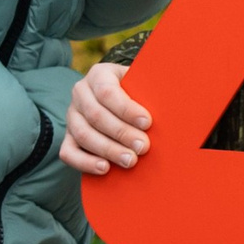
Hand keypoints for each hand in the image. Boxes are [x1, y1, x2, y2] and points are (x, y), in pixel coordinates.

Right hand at [62, 57, 150, 176]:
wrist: (119, 100)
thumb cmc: (137, 92)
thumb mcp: (142, 82)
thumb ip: (151, 88)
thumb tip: (176, 97)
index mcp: (99, 75)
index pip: (107, 92)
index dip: (127, 109)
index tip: (147, 122)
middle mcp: (80, 93)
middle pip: (96, 115)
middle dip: (122, 133)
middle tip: (143, 147)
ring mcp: (71, 116)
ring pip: (83, 134)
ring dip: (108, 150)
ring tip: (131, 161)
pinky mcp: (67, 138)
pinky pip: (68, 153)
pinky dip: (85, 162)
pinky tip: (105, 168)